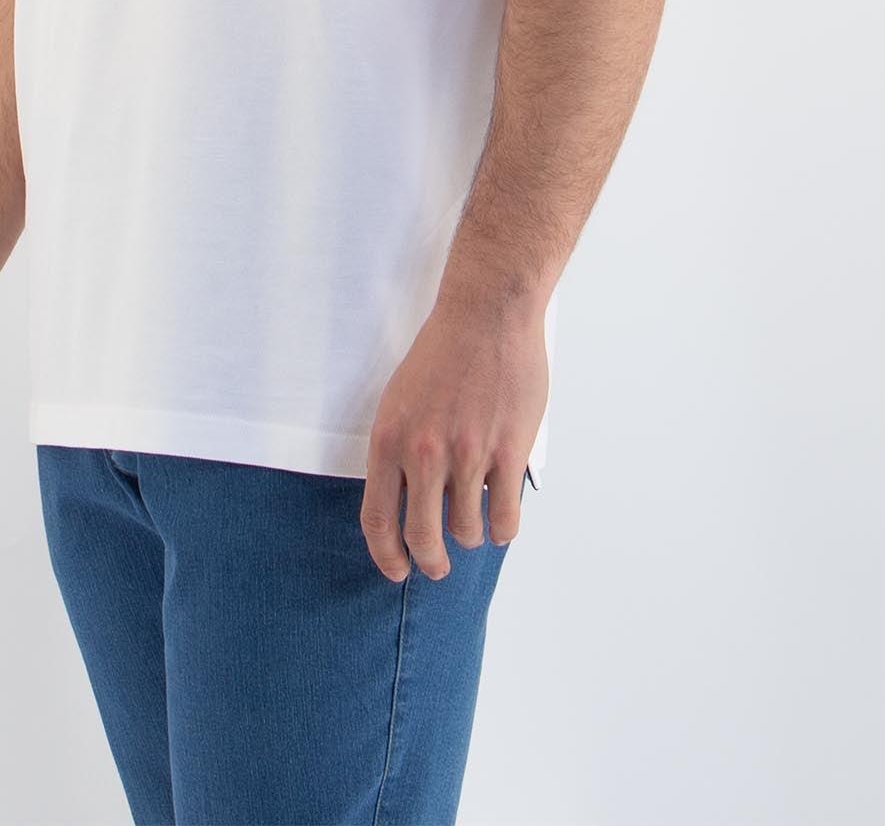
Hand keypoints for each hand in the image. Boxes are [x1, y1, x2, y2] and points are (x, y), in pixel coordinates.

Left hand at [359, 282, 546, 581]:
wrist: (486, 314)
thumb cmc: (443, 353)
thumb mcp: (400, 400)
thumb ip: (401, 450)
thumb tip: (406, 500)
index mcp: (389, 439)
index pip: (377, 519)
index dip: (386, 555)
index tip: (396, 569)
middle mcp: (424, 453)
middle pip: (422, 537)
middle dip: (431, 562)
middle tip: (437, 566)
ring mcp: (468, 455)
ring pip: (467, 530)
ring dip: (470, 536)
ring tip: (473, 527)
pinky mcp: (507, 452)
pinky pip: (504, 516)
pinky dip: (503, 529)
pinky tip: (502, 521)